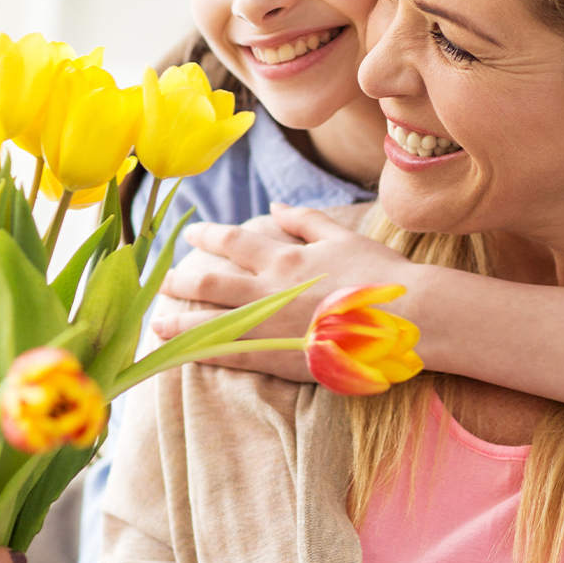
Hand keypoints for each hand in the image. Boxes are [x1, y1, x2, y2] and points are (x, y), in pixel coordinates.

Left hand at [153, 203, 418, 379]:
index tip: (189, 234)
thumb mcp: (343, 236)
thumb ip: (305, 220)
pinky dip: (205, 354)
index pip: (234, 242)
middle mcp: (270, 288)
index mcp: (286, 257)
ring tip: (157, 319)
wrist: (406, 316)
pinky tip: (183, 355)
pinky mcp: (280, 357)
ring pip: (213, 321)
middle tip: (162, 279)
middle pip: (213, 281)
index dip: (208, 237)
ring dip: (182, 319)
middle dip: (183, 280)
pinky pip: (233, 356)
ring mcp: (272, 325)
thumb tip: (275, 205)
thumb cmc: (380, 274)